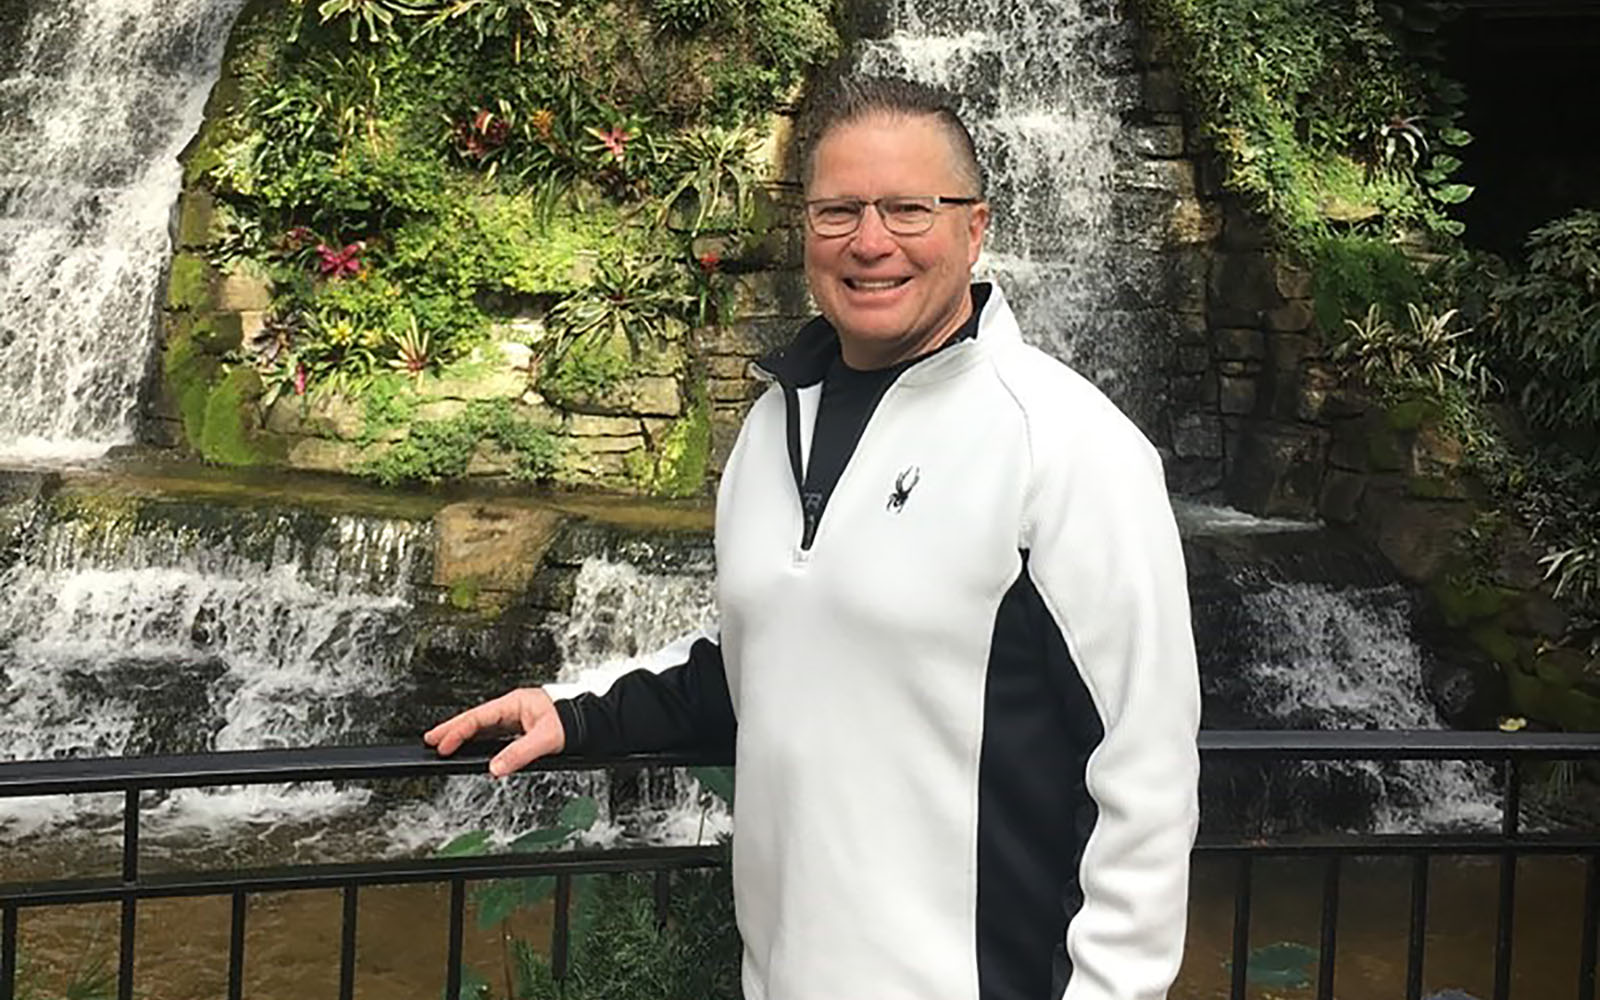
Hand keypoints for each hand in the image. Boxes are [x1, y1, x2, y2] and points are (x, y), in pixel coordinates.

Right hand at [424, 688, 566, 777]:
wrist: (592, 721)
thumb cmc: (573, 721)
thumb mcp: (546, 738)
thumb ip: (519, 753)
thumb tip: (495, 767)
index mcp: (515, 703)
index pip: (478, 717)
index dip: (457, 731)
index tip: (441, 744)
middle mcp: (513, 707)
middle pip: (476, 719)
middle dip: (452, 729)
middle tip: (430, 740)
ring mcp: (516, 717)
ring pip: (484, 727)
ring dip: (465, 736)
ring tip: (445, 745)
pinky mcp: (522, 727)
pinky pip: (495, 734)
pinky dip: (480, 741)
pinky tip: (473, 748)